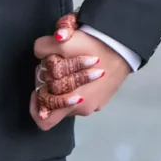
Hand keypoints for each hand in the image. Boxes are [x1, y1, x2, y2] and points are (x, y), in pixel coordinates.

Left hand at [28, 13, 131, 130]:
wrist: (125, 45)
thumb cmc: (93, 47)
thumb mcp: (63, 42)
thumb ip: (43, 47)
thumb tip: (39, 53)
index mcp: (70, 103)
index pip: (44, 119)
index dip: (36, 104)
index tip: (40, 86)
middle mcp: (82, 109)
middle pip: (56, 108)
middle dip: (51, 90)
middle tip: (53, 70)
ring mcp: (96, 104)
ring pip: (71, 101)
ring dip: (66, 87)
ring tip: (70, 67)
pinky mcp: (105, 97)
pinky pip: (86, 95)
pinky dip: (81, 85)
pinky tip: (84, 69)